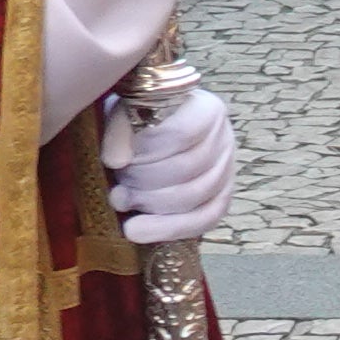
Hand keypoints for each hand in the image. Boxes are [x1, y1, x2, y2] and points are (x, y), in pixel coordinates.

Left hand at [105, 79, 235, 245]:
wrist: (155, 130)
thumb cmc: (140, 119)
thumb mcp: (125, 110)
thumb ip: (119, 128)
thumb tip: (115, 161)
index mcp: (206, 109)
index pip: (180, 134)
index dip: (145, 151)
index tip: (113, 160)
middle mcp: (224, 139)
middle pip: (187, 169)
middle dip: (142, 181)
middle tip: (116, 185)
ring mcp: (227, 171)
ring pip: (194, 197)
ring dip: (149, 204)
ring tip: (122, 200)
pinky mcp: (222, 198)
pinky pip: (204, 220)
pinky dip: (167, 228)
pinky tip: (136, 230)